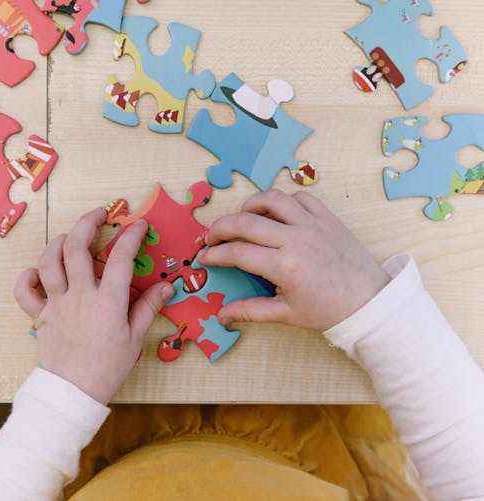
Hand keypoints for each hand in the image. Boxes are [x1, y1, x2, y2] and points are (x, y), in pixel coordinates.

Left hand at [14, 208, 174, 404]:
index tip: (138, 226)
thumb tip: (166, 287)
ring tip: (70, 237)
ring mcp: (57, 303)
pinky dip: (28, 276)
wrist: (74, 392)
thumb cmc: (107, 368)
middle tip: (99, 214)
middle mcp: (80, 296)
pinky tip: (39, 272)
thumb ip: (148, 308)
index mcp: (108, 302)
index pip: (122, 258)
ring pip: (49, 261)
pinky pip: (25, 291)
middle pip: (76, 247)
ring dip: (58, 242)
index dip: (131, 236)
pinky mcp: (41, 315)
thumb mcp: (134, 339)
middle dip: (88, 223)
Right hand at [198, 190, 390, 331]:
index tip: (205, 257)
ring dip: (249, 205)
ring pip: (271, 199)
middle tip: (211, 237)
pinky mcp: (327, 217)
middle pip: (245, 222)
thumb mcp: (286, 314)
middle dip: (220, 227)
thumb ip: (250, 310)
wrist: (371, 302)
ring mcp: (312, 224)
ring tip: (241, 218)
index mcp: (283, 266)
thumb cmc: (328, 310)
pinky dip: (282, 201)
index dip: (215, 254)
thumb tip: (221, 315)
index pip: (236, 252)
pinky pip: (299, 197)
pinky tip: (274, 214)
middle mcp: (295, 239)